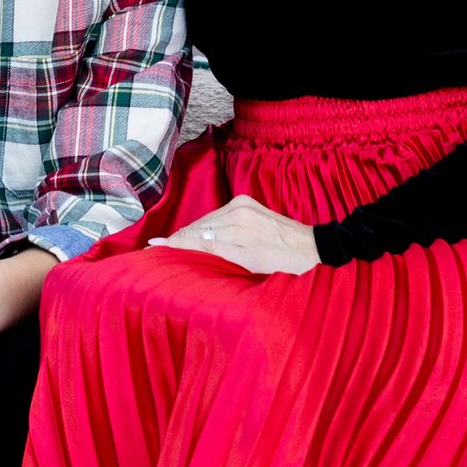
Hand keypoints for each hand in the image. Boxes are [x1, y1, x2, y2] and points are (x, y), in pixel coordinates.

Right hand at [152, 192, 318, 276]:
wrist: (314, 250)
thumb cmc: (285, 264)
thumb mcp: (247, 263)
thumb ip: (213, 251)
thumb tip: (177, 244)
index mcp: (236, 225)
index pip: (196, 235)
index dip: (174, 243)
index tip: (153, 247)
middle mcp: (237, 210)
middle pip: (198, 226)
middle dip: (180, 238)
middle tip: (158, 248)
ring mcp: (243, 204)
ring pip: (207, 220)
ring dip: (192, 231)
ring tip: (175, 243)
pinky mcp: (248, 203)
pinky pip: (219, 215)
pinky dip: (207, 225)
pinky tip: (201, 234)